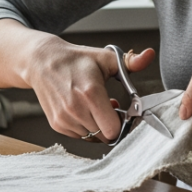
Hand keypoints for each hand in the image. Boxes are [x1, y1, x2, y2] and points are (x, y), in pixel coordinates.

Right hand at [23, 37, 155, 142]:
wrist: (41, 62)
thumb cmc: (76, 60)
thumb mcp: (105, 58)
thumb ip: (131, 62)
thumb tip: (149, 55)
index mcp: (90, 93)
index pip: (113, 129)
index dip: (122, 123)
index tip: (121, 111)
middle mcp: (75, 109)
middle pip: (104, 134)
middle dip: (111, 124)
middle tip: (109, 106)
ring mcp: (64, 118)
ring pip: (92, 136)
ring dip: (97, 126)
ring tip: (94, 107)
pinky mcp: (56, 124)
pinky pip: (79, 135)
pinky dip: (85, 127)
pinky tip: (83, 110)